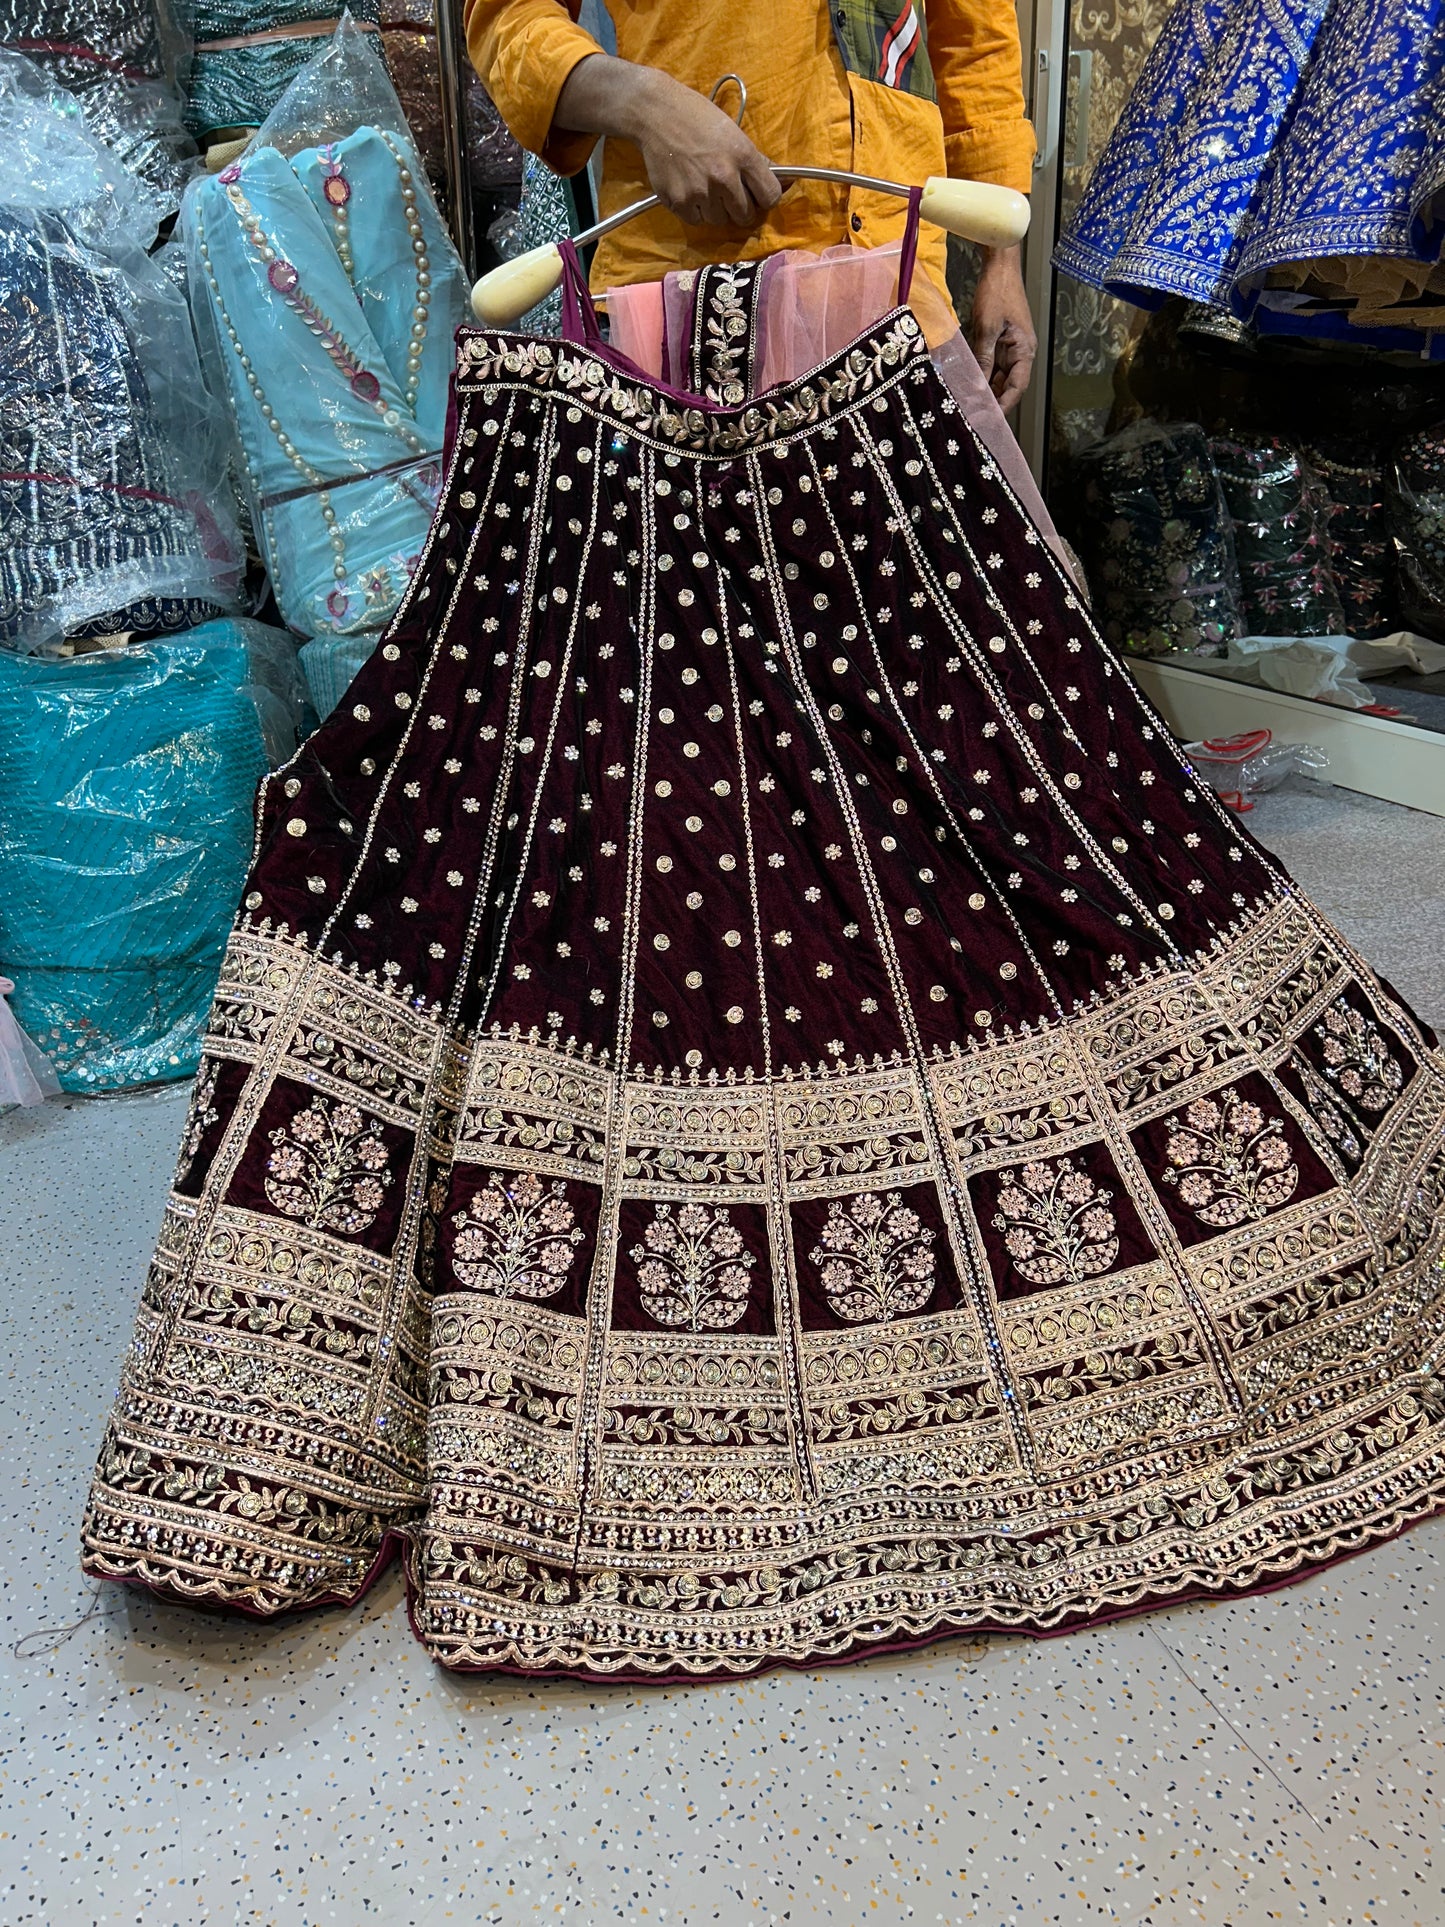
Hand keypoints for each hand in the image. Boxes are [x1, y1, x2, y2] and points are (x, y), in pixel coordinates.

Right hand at [554, 56, 779, 230]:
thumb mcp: (734, 133)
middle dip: (739, 206)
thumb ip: (756, 162)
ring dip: (715, 208)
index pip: (770, 196)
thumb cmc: (698, 118)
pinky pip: (696, 221)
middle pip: (745, 215)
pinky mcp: (679, 202)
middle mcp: (724, 177)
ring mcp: (700, 192)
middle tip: (726, 190)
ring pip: (720, 220)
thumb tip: (786, 182)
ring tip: (704, 185)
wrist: (656, 113)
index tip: (756, 192)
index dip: (764, 196)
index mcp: (743, 156)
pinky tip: (689, 188)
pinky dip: (695, 210)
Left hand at [969, 244, 1036, 414]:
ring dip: (985, 390)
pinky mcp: (999, 341)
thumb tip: (978, 388)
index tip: (989, 421)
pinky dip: (980, 375)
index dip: (1004, 406)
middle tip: (973, 418)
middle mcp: (1020, 352)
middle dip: (992, 402)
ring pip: (998, 377)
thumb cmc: (997, 291)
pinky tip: (967, 385)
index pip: (1017, 387)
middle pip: (1008, 386)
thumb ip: (983, 359)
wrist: (1000, 264)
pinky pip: (991, 364)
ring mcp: (1009, 347)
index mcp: (1024, 350)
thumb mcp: (987, 327)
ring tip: (968, 405)